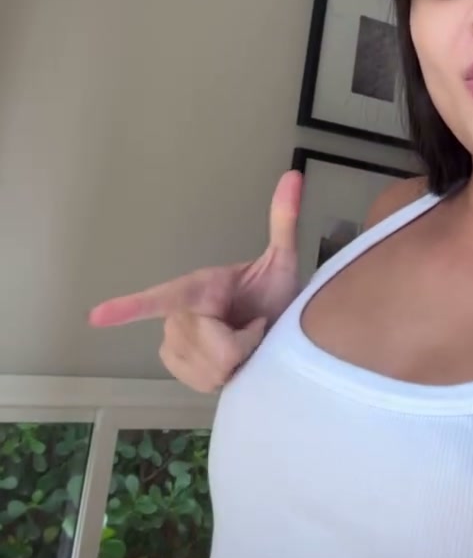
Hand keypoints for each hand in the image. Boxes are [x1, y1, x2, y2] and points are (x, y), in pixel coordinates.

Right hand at [88, 171, 302, 391]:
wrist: (272, 326)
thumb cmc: (272, 293)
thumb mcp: (282, 260)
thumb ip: (284, 220)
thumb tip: (292, 176)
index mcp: (198, 287)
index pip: (163, 297)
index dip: (128, 307)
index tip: (96, 316)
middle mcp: (178, 313)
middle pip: (215, 348)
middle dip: (243, 343)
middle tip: (254, 327)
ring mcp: (174, 341)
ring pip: (212, 370)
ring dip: (238, 360)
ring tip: (243, 341)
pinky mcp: (176, 364)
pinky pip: (203, 381)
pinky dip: (224, 375)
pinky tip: (230, 360)